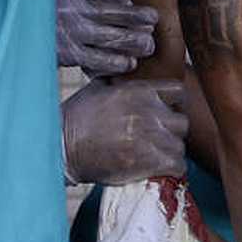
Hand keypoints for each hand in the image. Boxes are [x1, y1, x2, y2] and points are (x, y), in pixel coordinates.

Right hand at [56, 0, 157, 74]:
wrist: (27, 29)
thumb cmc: (58, 4)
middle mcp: (72, 9)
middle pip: (111, 13)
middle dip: (138, 16)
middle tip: (152, 18)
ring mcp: (72, 33)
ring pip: (111, 38)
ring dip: (135, 41)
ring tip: (148, 44)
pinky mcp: (71, 55)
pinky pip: (100, 60)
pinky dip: (118, 62)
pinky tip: (131, 62)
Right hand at [61, 78, 188, 184]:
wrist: (60, 147)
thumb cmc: (75, 119)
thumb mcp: (97, 89)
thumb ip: (120, 82)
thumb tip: (128, 72)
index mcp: (138, 91)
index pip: (178, 92)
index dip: (174, 104)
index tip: (165, 114)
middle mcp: (148, 111)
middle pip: (181, 122)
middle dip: (172, 131)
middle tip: (159, 140)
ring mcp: (149, 136)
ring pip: (179, 145)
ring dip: (169, 152)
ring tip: (154, 157)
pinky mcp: (148, 161)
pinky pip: (177, 165)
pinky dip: (171, 169)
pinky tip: (159, 169)